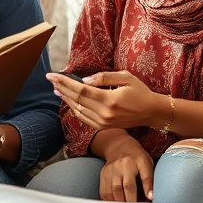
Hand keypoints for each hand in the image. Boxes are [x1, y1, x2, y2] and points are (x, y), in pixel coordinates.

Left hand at [47, 70, 165, 131]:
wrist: (151, 112)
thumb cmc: (140, 92)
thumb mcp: (126, 77)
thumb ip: (104, 77)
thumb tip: (84, 80)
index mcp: (109, 100)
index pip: (81, 90)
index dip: (65, 82)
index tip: (53, 75)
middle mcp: (104, 113)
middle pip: (76, 100)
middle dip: (62, 88)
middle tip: (50, 79)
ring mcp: (103, 122)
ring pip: (77, 110)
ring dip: (66, 99)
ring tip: (57, 88)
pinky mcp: (103, 126)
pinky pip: (83, 118)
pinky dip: (74, 109)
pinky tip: (68, 101)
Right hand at [99, 140, 154, 202]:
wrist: (119, 145)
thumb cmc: (137, 157)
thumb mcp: (147, 163)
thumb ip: (149, 179)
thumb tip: (150, 197)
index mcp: (129, 163)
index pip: (130, 186)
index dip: (134, 199)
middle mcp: (116, 167)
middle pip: (119, 191)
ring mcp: (108, 171)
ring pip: (110, 193)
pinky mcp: (103, 175)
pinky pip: (104, 192)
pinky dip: (110, 201)